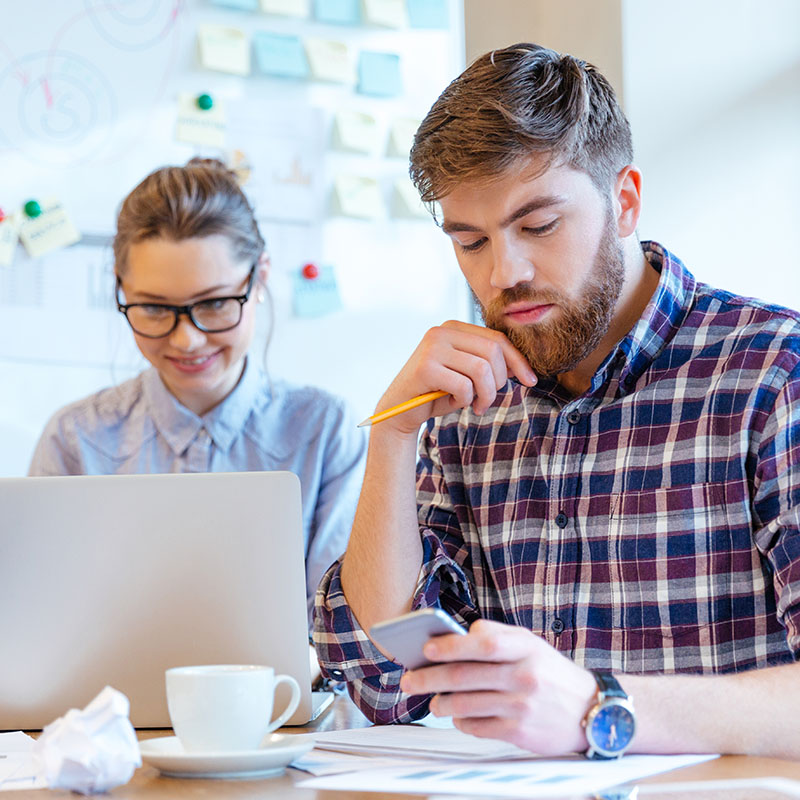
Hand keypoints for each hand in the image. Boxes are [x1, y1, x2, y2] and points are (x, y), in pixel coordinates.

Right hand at [374, 321, 536, 435]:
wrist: (400, 410)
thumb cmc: (437, 392)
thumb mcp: (466, 374)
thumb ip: (488, 364)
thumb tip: (522, 367)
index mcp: (454, 328)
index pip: (497, 339)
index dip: (518, 361)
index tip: (531, 381)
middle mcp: (441, 331)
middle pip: (492, 352)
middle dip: (499, 382)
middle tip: (488, 400)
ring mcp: (431, 347)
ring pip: (481, 370)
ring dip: (486, 395)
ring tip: (477, 406)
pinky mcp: (424, 367)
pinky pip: (463, 386)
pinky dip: (466, 400)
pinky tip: (455, 403)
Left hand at [398, 619, 596, 754]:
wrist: (592, 711)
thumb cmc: (551, 673)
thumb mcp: (531, 644)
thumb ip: (497, 635)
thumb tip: (458, 635)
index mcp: (526, 647)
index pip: (483, 643)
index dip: (450, 645)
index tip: (425, 648)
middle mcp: (524, 675)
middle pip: (465, 676)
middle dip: (429, 678)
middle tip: (409, 681)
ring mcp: (522, 706)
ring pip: (465, 704)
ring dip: (440, 703)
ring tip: (432, 702)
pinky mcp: (521, 732)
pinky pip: (478, 727)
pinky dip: (461, 722)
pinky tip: (458, 717)